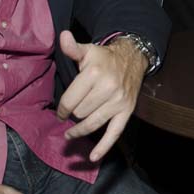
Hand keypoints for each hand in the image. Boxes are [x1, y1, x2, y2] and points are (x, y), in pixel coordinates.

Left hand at [56, 31, 146, 161]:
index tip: (61, 112)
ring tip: (71, 133)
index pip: (69, 101)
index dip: (62, 109)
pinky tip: (93, 157)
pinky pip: (114, 133)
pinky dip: (103, 147)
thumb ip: (72, 48)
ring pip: (91, 123)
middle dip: (74, 114)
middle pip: (80, 113)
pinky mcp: (126, 111)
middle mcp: (107, 87)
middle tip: (73, 112)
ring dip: (79, 130)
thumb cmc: (104, 58)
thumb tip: (63, 36)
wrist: (132, 59)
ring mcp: (118, 101)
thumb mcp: (87, 51)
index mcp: (93, 73)